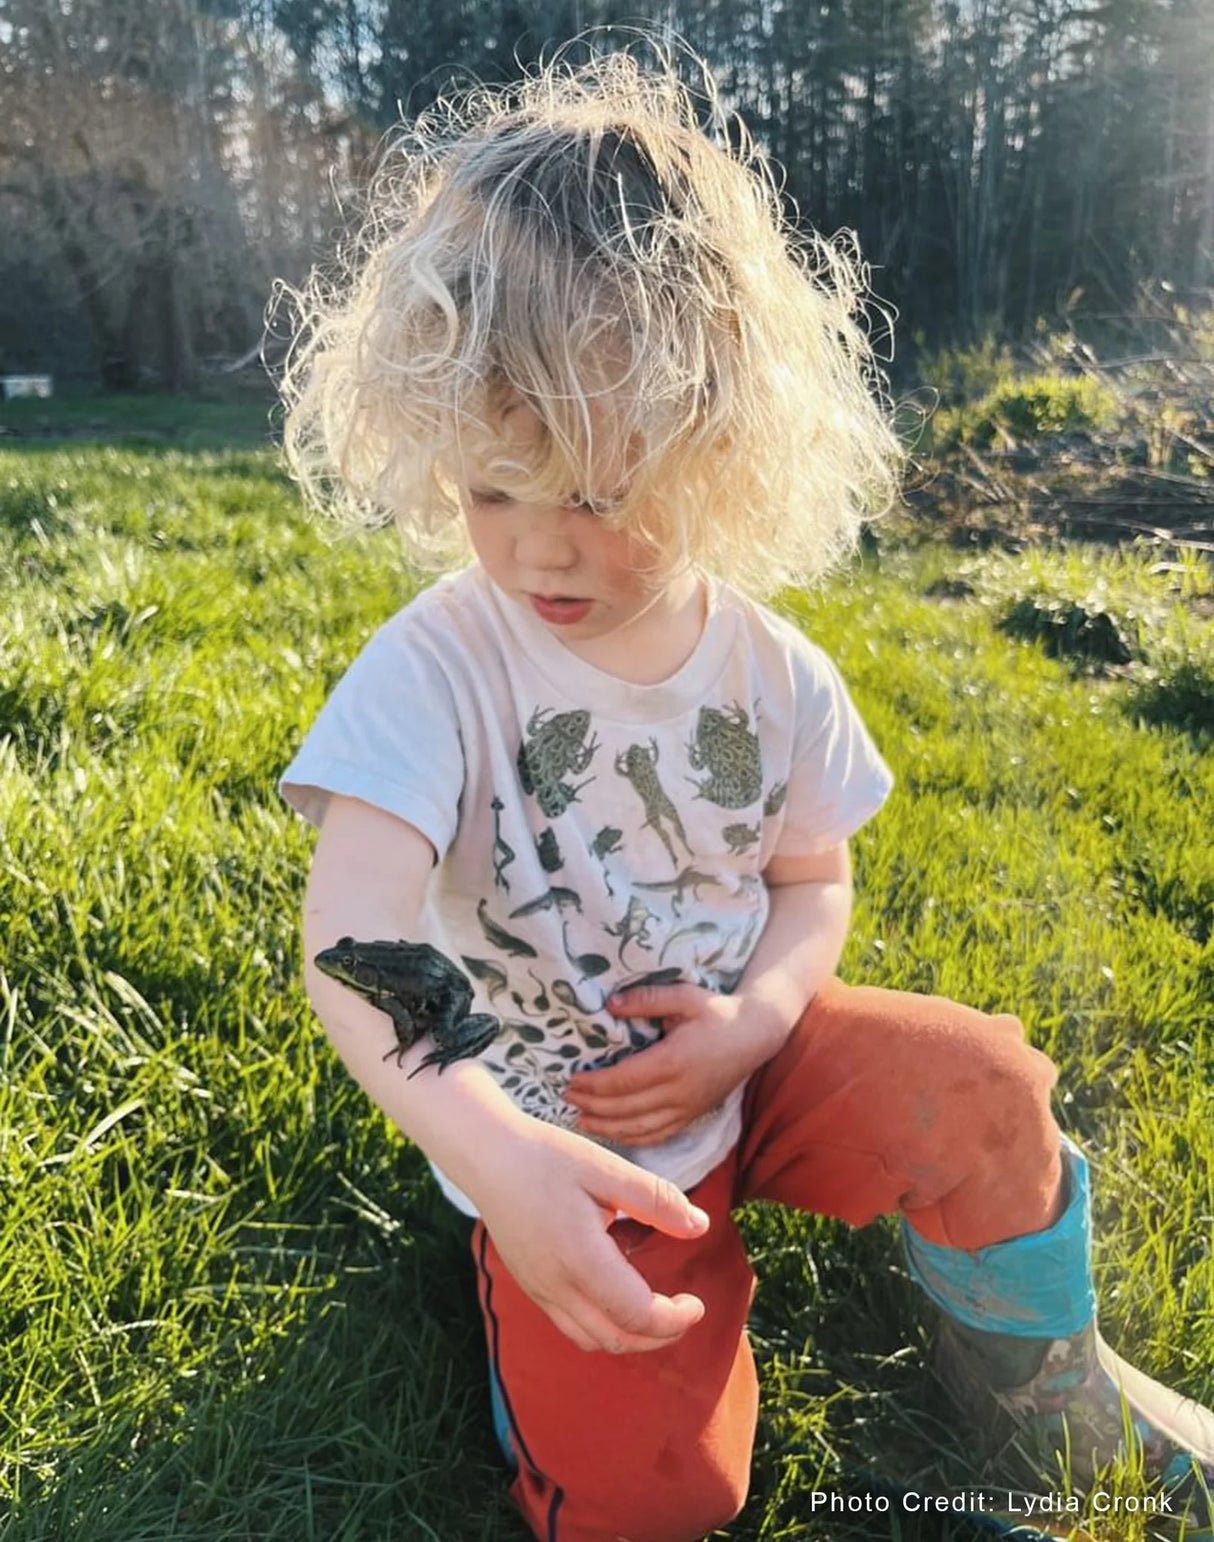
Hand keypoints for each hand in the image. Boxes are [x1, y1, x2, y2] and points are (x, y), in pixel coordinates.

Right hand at [471, 1120, 710, 1353]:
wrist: (487, 1155)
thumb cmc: (546, 1156)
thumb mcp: (606, 1168)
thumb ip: (655, 1200)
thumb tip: (699, 1226)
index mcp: (579, 1257)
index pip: (636, 1314)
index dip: (674, 1319)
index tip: (696, 1303)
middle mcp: (556, 1285)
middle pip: (616, 1340)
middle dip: (659, 1336)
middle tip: (685, 1310)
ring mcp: (539, 1290)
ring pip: (591, 1338)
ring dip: (631, 1334)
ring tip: (656, 1305)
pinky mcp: (530, 1286)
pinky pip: (571, 1324)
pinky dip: (604, 1323)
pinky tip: (617, 1287)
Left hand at [565, 982, 783, 1146]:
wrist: (756, 1035)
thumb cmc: (717, 1012)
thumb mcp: (684, 996)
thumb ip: (646, 1000)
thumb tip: (609, 1004)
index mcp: (674, 1060)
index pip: (624, 1080)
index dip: (594, 1084)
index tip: (572, 1080)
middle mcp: (679, 1090)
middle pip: (626, 1108)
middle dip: (593, 1105)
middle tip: (566, 1098)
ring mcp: (687, 1107)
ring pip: (640, 1127)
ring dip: (607, 1127)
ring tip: (582, 1120)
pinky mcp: (693, 1115)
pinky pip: (660, 1134)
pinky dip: (634, 1138)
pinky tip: (615, 1134)